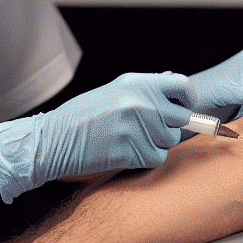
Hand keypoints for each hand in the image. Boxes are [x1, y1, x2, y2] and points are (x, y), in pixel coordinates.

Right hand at [0, 71, 191, 201]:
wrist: (54, 139)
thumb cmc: (84, 115)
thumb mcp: (115, 90)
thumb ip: (145, 89)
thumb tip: (174, 87)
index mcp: (137, 83)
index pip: (183, 86)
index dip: (187, 100)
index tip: (183, 108)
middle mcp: (140, 102)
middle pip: (181, 118)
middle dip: (170, 126)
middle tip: (150, 129)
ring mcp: (136, 127)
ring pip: (170, 141)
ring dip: (156, 144)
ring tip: (131, 139)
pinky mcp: (130, 151)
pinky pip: (156, 158)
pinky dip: (146, 159)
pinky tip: (126, 151)